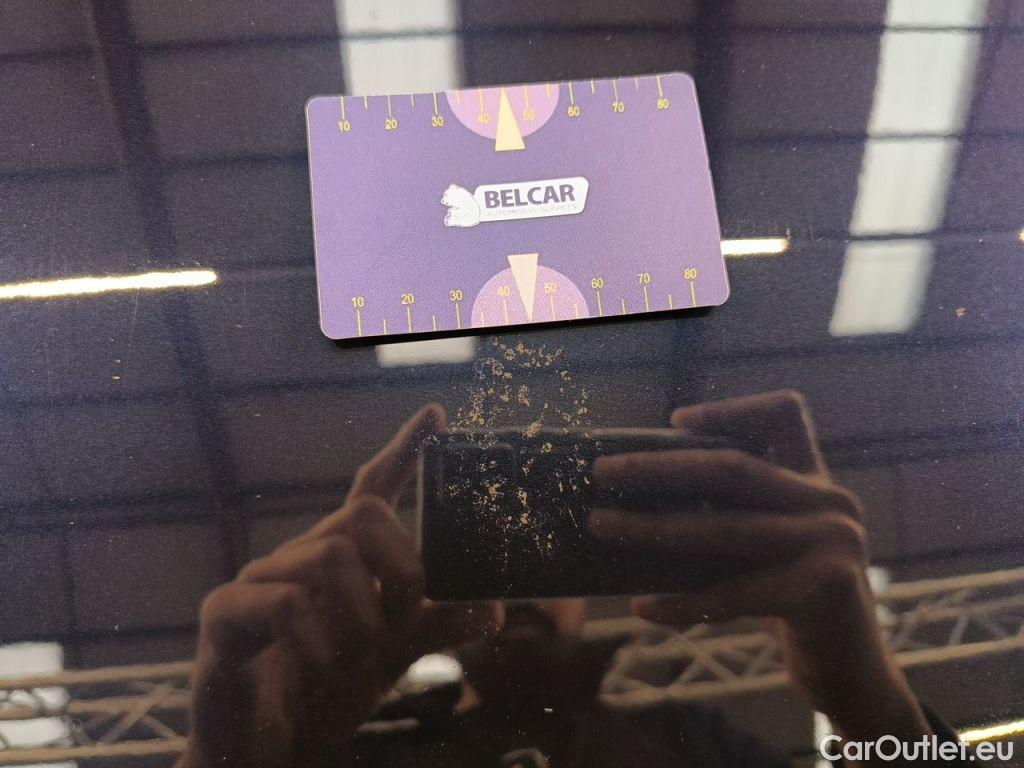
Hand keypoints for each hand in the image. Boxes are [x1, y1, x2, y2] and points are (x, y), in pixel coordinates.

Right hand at [179, 405, 497, 767]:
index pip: (371, 489)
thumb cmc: (322, 692)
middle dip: (403, 568)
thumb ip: (436, 628)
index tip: (437, 415)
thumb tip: (494, 608)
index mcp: (341, 559)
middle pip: (364, 515)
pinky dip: (321, 642)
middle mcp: (301, 557)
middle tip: (402, 621)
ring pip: (332, 556)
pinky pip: (284, 603)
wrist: (264, 753)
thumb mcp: (393, 656)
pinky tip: (325, 668)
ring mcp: (260, 581)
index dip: (404, 450)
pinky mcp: (226, 615)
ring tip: (358, 660)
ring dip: (364, 617)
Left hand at [588, 391, 930, 747]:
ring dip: (652, 528)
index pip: (786, 414)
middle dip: (658, 468)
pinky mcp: (825, 589)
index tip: (675, 420)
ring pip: (724, 528)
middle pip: (731, 468)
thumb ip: (728, 514)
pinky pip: (735, 593)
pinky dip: (683, 601)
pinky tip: (642, 606)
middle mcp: (830, 501)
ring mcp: (833, 542)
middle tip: (601, 473)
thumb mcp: (765, 545)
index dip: (731, 409)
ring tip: (601, 526)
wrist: (852, 671)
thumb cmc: (790, 602)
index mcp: (815, 480)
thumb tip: (632, 500)